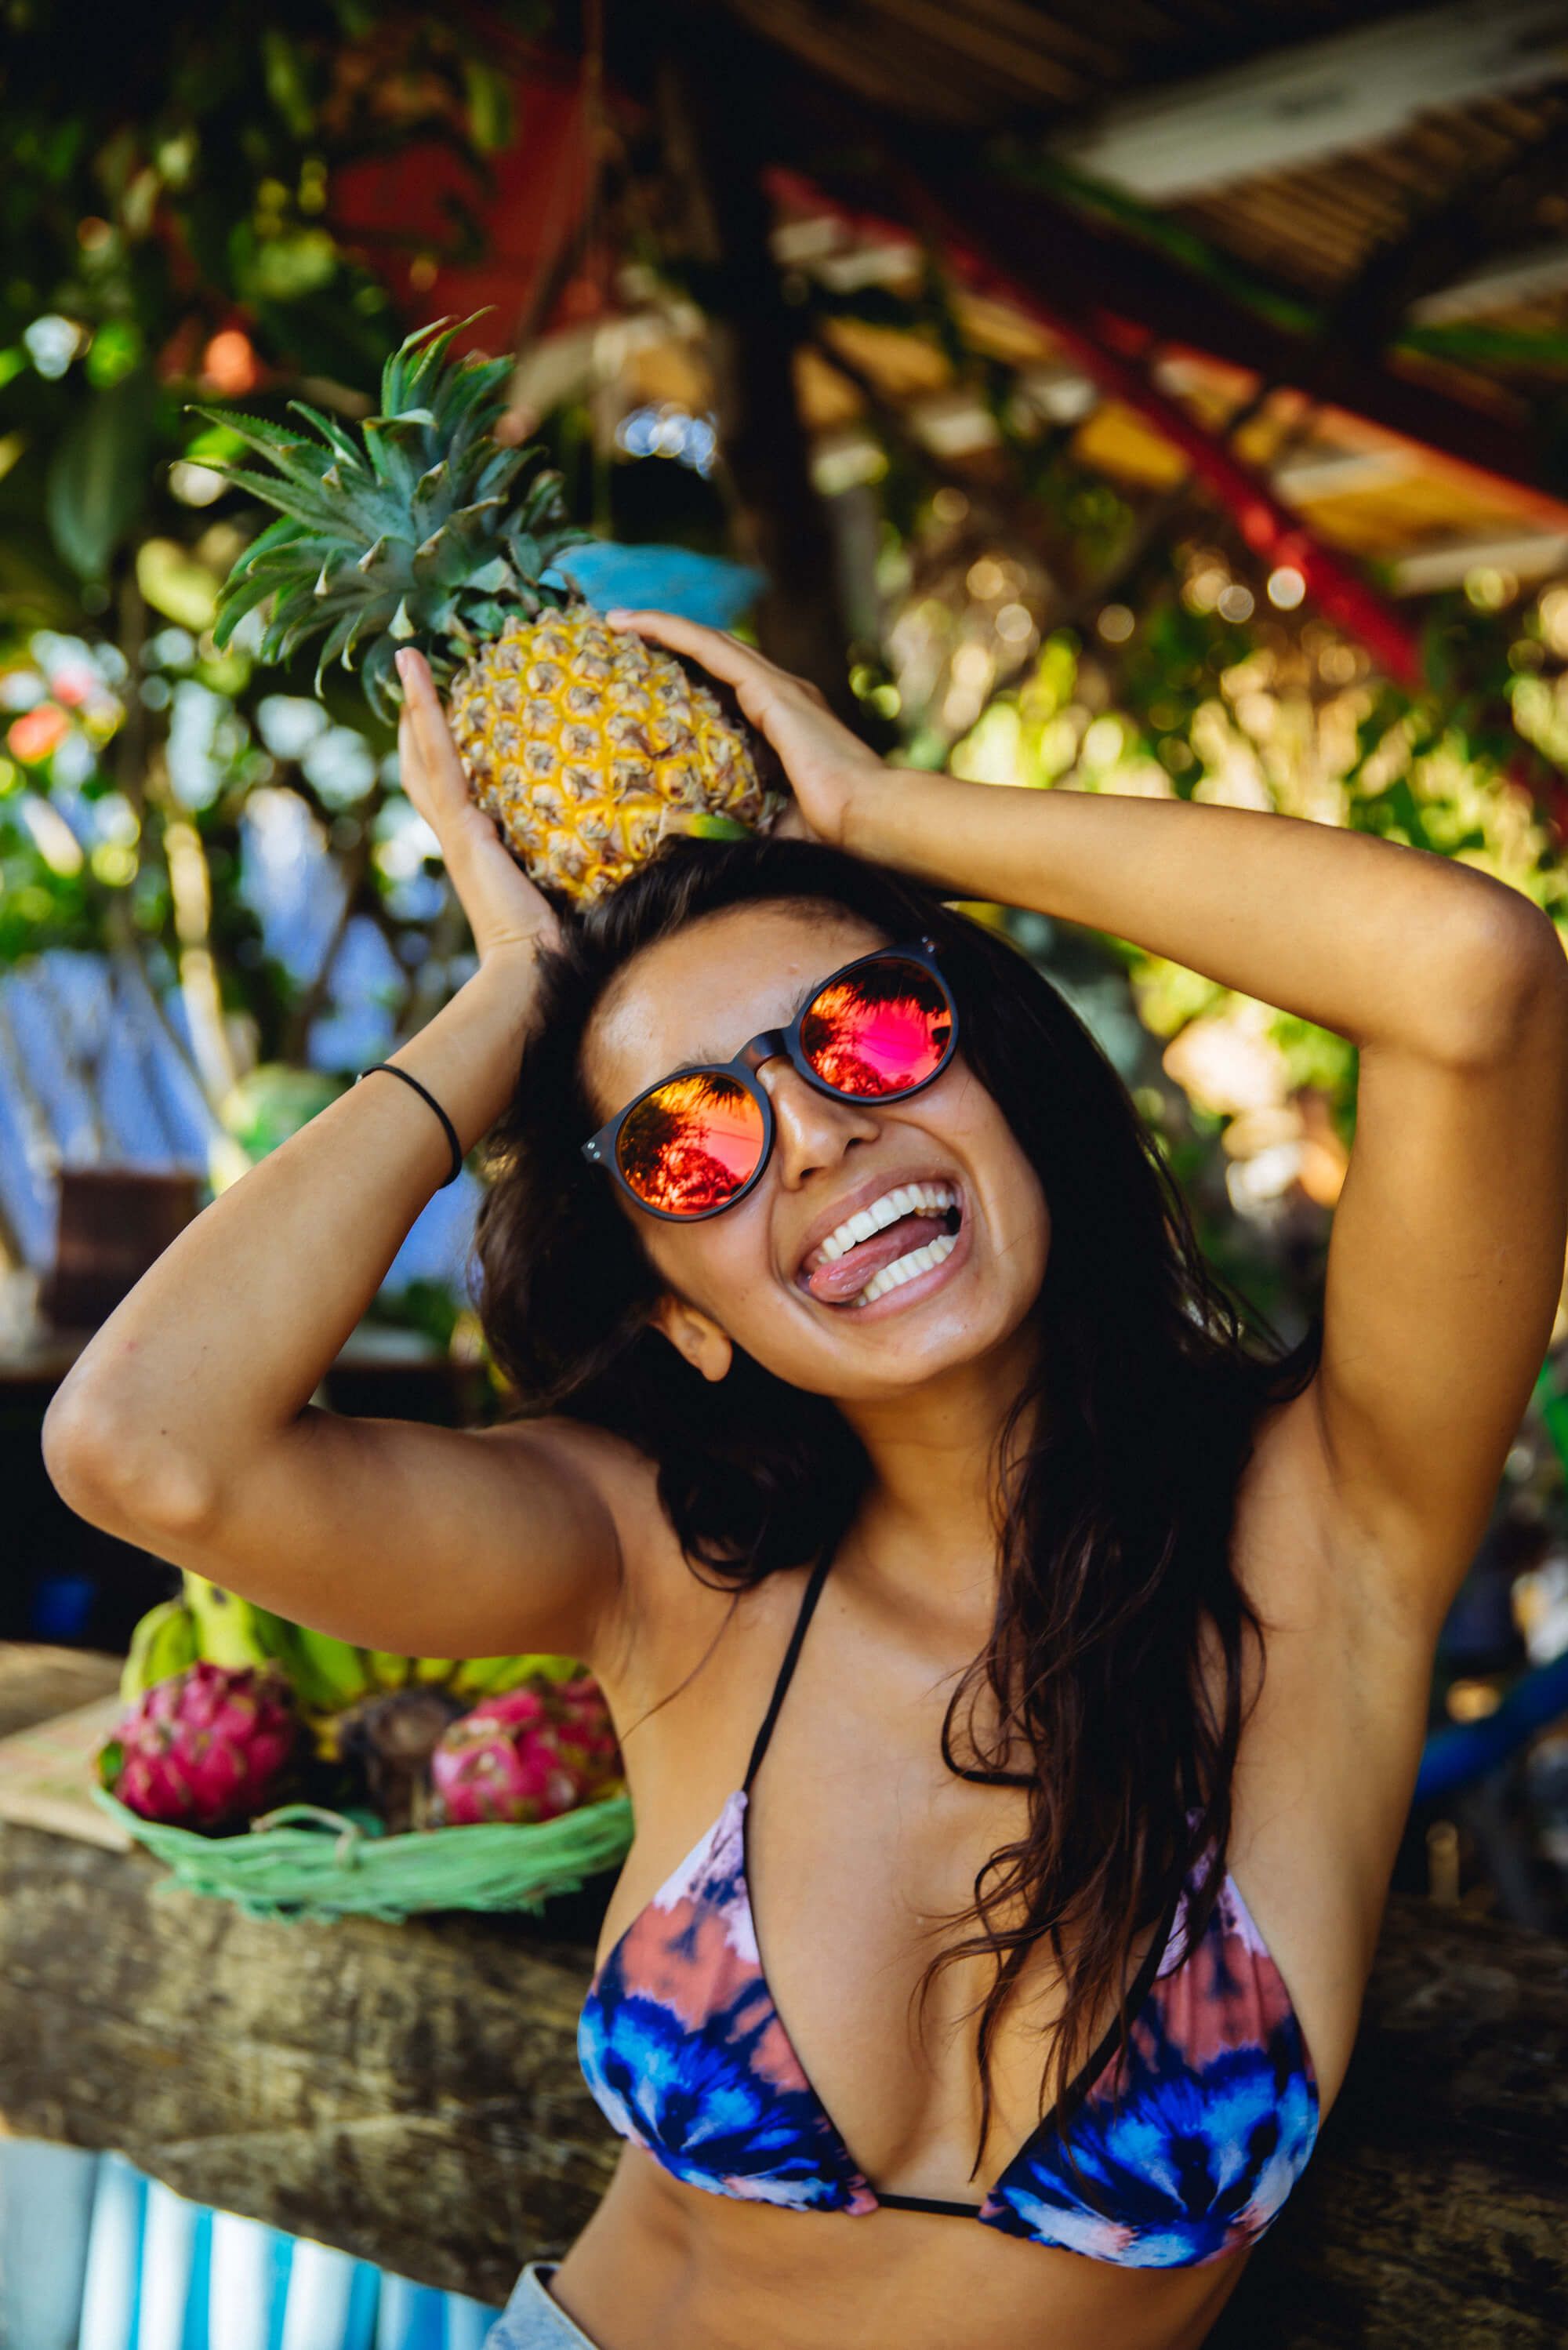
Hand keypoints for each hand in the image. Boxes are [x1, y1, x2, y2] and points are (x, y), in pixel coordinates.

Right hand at [395, 648, 561, 965]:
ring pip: (424, 753)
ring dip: (413, 701)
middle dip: (418, 721)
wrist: (533, 971)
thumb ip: (577, 856)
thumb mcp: (569, 885)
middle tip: (414, 674)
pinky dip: (425, 710)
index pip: (452, 793)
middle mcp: (459, 834)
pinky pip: (439, 756)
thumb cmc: (560, 944)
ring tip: (405, 655)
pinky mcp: (461, 825)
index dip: (444, 756)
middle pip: (424, 767)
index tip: (451, 719)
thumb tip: (622, 837)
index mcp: (480, 849)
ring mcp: (455, 828)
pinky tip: (416, 670)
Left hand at [602, 610, 885, 850]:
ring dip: (662, 627)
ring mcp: (779, 689)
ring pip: (708, 644)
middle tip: (623, 635)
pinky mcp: (771, 690)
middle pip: (715, 656)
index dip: (691, 672)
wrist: (872, 824)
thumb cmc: (837, 837)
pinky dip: (671, 631)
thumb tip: (705, 844)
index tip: (649, 670)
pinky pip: (709, 649)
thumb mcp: (775, 829)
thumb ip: (743, 825)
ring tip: (618, 619)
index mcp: (786, 726)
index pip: (728, 688)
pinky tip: (635, 622)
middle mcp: (782, 698)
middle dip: (670, 641)